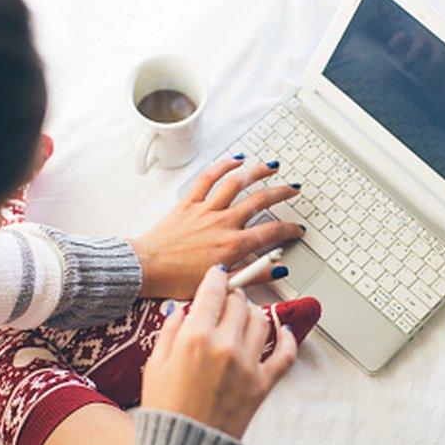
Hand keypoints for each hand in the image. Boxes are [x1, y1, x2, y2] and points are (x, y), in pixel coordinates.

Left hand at [129, 157, 303, 298]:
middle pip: (260, 201)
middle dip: (281, 193)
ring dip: (258, 171)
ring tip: (272, 165)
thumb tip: (276, 270)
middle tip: (293, 189)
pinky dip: (223, 166)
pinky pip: (208, 178)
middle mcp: (223, 223)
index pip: (272, 232)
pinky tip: (235, 160)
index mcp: (233, 246)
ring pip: (237, 183)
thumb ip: (252, 276)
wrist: (147, 268)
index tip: (297, 229)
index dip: (290, 229)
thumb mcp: (221, 285)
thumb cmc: (177, 280)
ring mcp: (206, 210)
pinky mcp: (189, 203)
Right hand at [140, 265, 297, 438]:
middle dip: (232, 296)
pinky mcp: (263, 384)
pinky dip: (286, 338)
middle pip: (238, 303)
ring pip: (262, 320)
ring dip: (253, 312)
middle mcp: (225, 345)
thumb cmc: (165, 409)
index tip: (217, 276)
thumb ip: (170, 331)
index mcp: (195, 336)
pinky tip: (283, 330)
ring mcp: (247, 364)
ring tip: (244, 315)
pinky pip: (284, 353)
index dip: (215, 278)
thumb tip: (181, 309)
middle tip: (227, 299)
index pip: (212, 292)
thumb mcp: (155, 364)